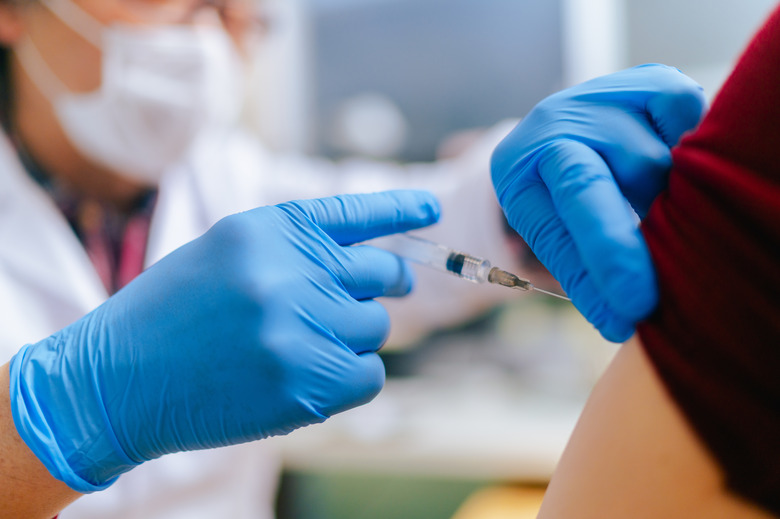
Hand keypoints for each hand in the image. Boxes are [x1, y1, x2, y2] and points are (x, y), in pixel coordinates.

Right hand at [8, 190, 439, 491]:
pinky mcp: (305, 382)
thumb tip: (369, 266)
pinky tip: (309, 378)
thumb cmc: (173, 314)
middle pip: (384, 275)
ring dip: (350, 336)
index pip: (355, 212)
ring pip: (375, 327)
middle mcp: (291, 270)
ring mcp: (300, 326)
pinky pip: (369, 374)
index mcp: (270, 229)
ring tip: (300, 346)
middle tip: (368, 298)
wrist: (118, 377)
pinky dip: (351, 377)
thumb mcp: (227, 254)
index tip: (434, 209)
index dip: (402, 208)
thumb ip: (295, 251)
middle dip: (387, 286)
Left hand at [491, 64, 705, 341]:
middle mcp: (552, 124)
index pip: (555, 227)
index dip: (589, 274)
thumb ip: (582, 265)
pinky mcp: (651, 80)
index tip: (622, 317)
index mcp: (518, 168)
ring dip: (665, 203)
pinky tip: (674, 164)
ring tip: (660, 216)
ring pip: (650, 165)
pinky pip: (686, 123)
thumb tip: (625, 321)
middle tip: (641, 302)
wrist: (576, 126)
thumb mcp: (557, 230)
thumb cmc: (565, 196)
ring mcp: (600, 97)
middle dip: (616, 248)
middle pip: (588, 187)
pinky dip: (689, 152)